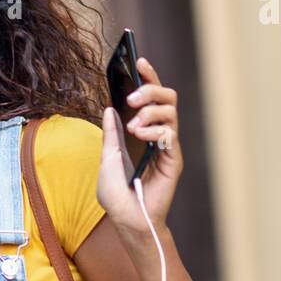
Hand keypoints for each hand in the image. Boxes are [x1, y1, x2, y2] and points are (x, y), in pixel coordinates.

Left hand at [97, 56, 181, 235]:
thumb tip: (109, 109)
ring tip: (134, 126)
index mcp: (141, 131)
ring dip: (150, 111)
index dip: (147, 77)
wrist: (128, 220)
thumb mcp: (106, 160)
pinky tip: (142, 137)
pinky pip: (170, 134)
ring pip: (171, 111)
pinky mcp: (173, 159)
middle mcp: (157, 135)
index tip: (137, 61)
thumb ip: (110, 135)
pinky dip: (155, 130)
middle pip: (166, 97)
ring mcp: (167, 146)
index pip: (148, 98)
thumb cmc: (117, 195)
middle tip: (131, 99)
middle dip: (150, 89)